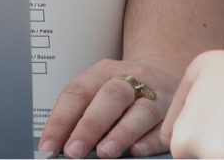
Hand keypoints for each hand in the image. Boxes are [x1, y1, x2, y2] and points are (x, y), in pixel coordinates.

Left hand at [40, 58, 175, 157]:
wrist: (166, 71)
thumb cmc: (123, 90)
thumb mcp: (100, 88)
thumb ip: (83, 113)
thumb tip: (61, 144)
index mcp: (103, 72)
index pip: (78, 93)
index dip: (61, 120)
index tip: (49, 146)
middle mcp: (131, 79)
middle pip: (110, 97)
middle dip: (90, 126)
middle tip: (73, 151)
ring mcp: (156, 95)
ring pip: (141, 111)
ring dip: (121, 133)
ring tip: (104, 153)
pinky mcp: (174, 113)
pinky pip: (164, 127)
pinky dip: (150, 140)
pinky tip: (137, 151)